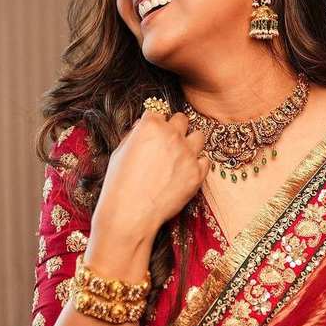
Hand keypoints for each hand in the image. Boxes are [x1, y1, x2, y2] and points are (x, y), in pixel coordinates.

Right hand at [94, 109, 208, 240]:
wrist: (130, 213)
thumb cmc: (120, 184)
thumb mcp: (120, 151)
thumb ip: (136, 134)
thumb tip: (144, 126)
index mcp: (151, 125)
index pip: (159, 112)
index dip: (156, 124)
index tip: (154, 135)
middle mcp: (172, 135)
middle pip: (182, 119)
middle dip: (175, 129)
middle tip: (168, 144)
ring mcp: (187, 154)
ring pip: (199, 136)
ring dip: (191, 143)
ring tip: (180, 156)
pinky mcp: (197, 174)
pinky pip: (205, 161)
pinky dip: (198, 164)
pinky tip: (186, 172)